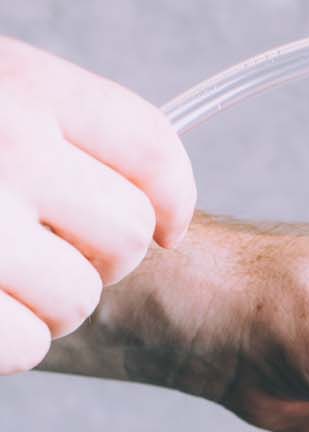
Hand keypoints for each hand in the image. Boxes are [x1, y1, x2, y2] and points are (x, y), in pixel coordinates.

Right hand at [0, 37, 195, 373]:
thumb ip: (45, 130)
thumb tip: (151, 220)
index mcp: (14, 85)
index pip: (149, 147)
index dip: (167, 201)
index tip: (160, 229)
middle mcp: (7, 147)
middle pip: (125, 236)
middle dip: (93, 259)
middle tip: (35, 250)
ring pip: (77, 300)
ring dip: (42, 306)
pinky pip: (25, 345)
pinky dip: (4, 343)